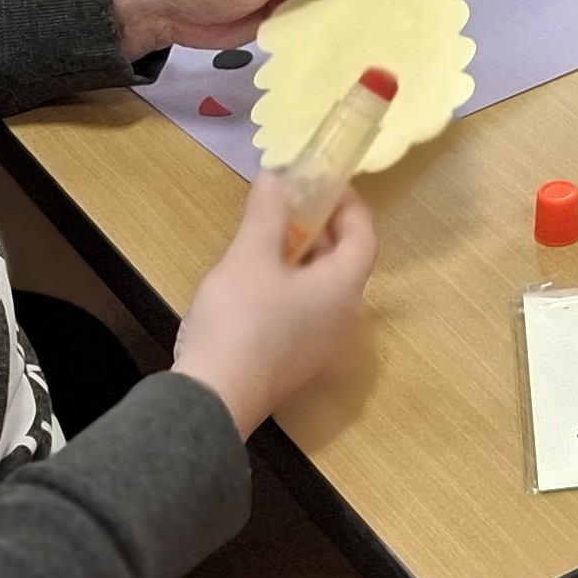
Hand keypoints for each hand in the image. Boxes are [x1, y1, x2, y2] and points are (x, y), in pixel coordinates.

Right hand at [171, 175, 376, 435]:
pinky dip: (288, 287)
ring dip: (300, 258)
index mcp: (343, 288)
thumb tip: (276, 178)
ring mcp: (318, 346)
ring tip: (265, 239)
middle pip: (343, 263)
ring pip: (321, 289)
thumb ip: (266, 213)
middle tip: (287, 206)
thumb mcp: (249, 255)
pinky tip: (251, 283)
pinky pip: (304, 312)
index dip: (349, 205)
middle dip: (319, 229)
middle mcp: (341, 318)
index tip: (323, 184)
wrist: (213, 399)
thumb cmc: (240, 319)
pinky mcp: (292, 363)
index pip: (364, 236)